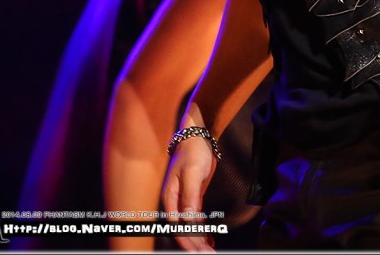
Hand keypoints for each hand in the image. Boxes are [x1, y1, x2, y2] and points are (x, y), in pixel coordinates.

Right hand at [161, 135, 217, 251]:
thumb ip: (190, 197)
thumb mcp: (192, 173)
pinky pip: (195, 220)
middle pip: (183, 229)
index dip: (187, 240)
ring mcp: (184, 200)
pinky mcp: (193, 198)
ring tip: (209, 251)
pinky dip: (202, 231)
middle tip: (207, 254)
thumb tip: (188, 220)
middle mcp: (175, 202)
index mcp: (170, 197)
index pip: (177, 226)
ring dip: (199, 240)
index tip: (197, 251)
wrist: (198, 137)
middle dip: (194, 244)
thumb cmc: (193, 151)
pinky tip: (209, 239)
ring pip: (190, 226)